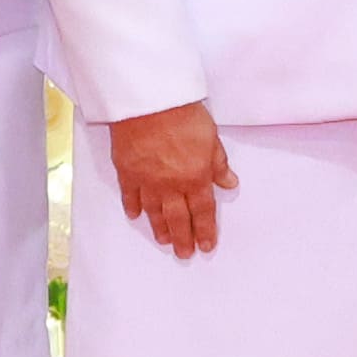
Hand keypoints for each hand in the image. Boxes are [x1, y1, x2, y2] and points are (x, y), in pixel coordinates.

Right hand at [110, 98, 234, 257]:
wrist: (148, 102)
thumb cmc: (181, 113)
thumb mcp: (211, 136)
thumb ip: (218, 163)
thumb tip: (230, 182)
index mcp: (195, 177)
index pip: (202, 211)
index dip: (205, 230)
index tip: (206, 245)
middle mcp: (171, 185)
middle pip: (178, 218)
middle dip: (183, 239)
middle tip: (184, 254)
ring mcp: (147, 180)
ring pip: (154, 212)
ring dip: (159, 228)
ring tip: (164, 241)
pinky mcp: (127, 171)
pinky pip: (130, 195)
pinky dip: (132, 207)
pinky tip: (135, 215)